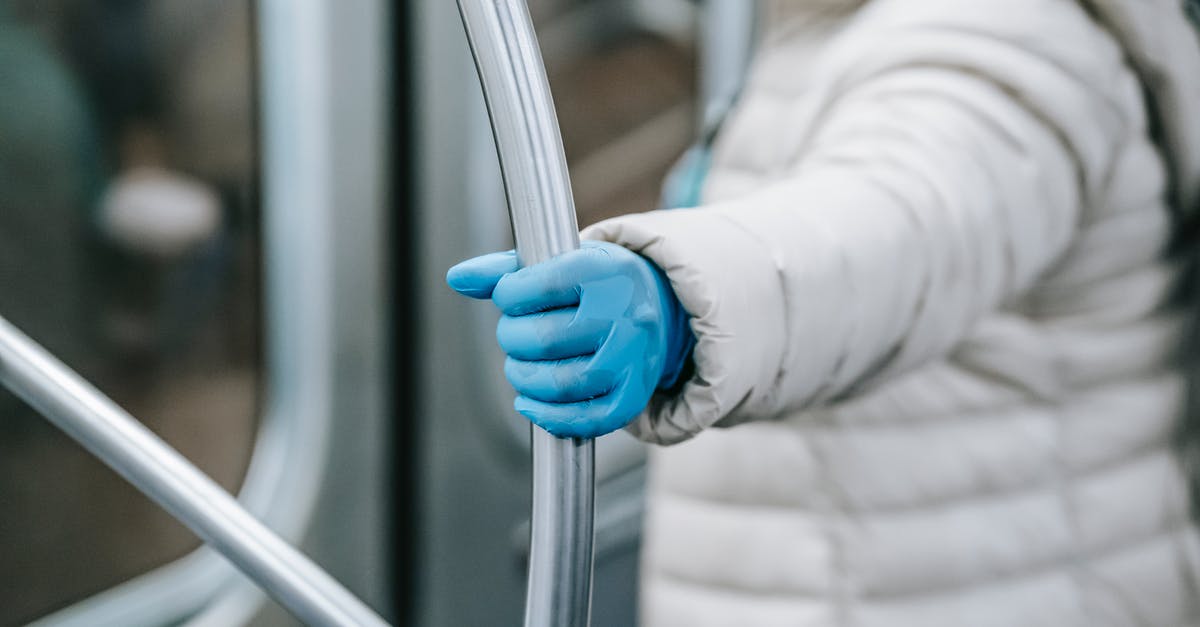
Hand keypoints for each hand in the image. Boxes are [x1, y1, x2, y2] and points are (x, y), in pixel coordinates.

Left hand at [447, 241, 692, 437]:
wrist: (659, 307)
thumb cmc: (596, 285)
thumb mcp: (557, 263)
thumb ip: (504, 270)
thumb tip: (458, 277)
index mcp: (603, 273)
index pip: (539, 286)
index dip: (509, 295)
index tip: (509, 297)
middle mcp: (624, 315)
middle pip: (545, 339)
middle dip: (512, 340)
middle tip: (514, 335)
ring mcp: (634, 359)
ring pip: (563, 383)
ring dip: (525, 380)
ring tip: (520, 367)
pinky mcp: (634, 395)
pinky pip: (587, 419)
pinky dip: (549, 417)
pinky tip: (529, 403)